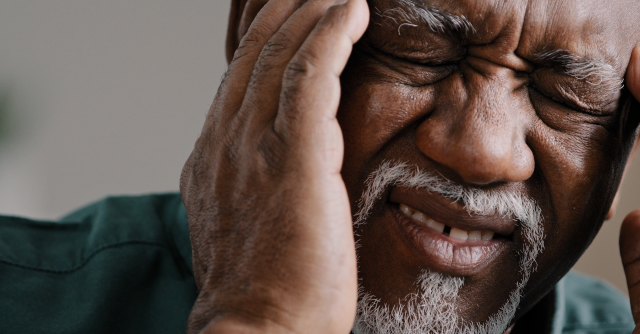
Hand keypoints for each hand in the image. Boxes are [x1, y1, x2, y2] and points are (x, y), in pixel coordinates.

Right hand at [179, 0, 367, 332]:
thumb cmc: (268, 293)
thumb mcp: (248, 225)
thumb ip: (255, 185)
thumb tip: (279, 168)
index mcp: (214, 156)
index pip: (240, 75)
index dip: (269, 35)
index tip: (298, 13)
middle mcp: (224, 141)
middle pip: (256, 51)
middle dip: (290, 9)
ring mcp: (253, 147)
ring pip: (280, 53)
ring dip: (314, 11)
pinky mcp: (292, 159)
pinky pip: (309, 76)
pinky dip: (331, 35)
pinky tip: (353, 11)